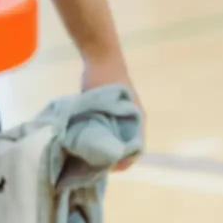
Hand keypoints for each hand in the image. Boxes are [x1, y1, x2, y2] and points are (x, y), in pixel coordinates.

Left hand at [81, 52, 142, 170]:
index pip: (134, 152)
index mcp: (136, 120)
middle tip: (91, 165)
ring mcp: (127, 115)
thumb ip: (96, 126)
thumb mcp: (97, 104)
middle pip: (127, 148)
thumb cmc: (102, 78)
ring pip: (119, 140)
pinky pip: (114, 130)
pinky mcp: (117, 111)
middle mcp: (134, 120)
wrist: (102, 54)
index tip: (101, 169)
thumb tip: (86, 151)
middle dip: (111, 159)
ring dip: (107, 148)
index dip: (120, 164)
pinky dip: (104, 137)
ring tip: (88, 155)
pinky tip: (88, 139)